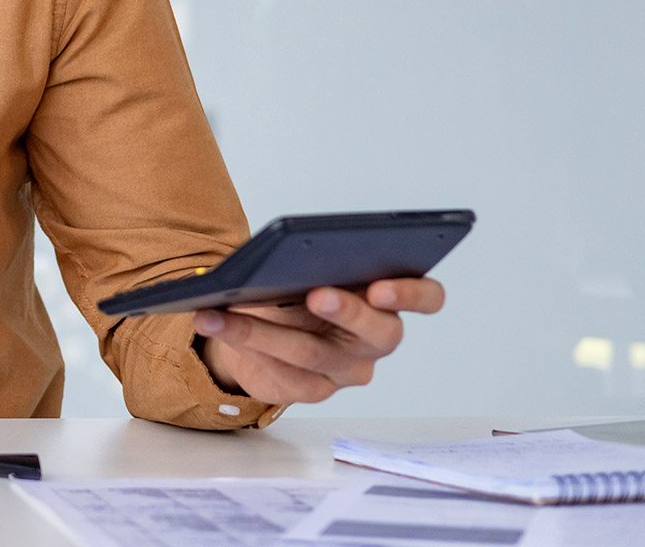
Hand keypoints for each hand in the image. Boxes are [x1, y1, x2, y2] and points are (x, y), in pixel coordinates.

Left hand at [195, 277, 444, 404]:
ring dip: (261, 330)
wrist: (262, 323)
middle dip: (347, 310)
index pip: (427, 297)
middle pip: (379, 332)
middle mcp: (376, 338)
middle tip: (316, 293)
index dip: (412, 293)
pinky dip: (244, 346)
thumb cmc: (293, 286)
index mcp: (387, 298)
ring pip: (313, 354)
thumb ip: (306, 260)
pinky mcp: (315, 390)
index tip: (381, 285)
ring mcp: (348, 369)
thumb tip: (284, 255)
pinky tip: (216, 324)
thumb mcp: (301, 266)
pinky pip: (283, 375)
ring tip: (220, 311)